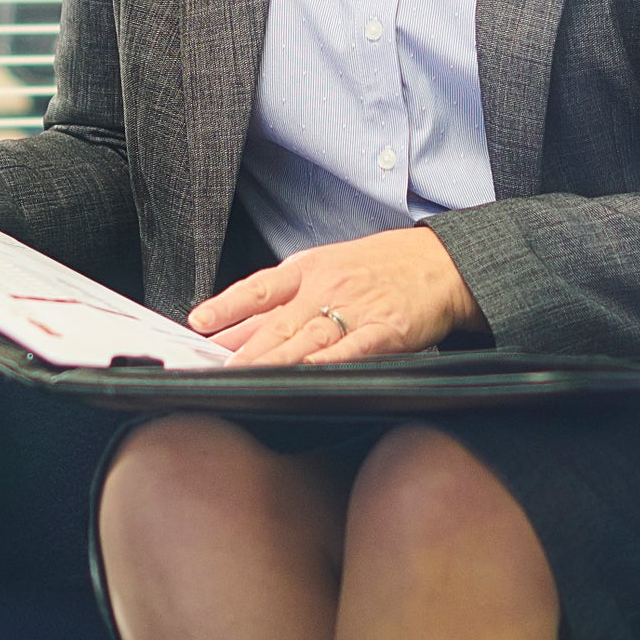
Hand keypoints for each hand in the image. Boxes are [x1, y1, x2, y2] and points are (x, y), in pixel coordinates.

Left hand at [191, 225, 481, 364]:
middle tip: (215, 367)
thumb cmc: (379, 267)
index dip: (228, 305)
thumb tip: (226, 330)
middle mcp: (329, 288)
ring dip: (276, 360)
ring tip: (248, 376)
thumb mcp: (325, 269)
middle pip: (280, 322)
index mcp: (309, 269)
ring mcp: (358, 309)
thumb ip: (278, 301)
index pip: (260, 288)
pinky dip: (331, 362)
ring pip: (309, 339)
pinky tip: (310, 373)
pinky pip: (356, 349)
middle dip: (245, 348)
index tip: (199, 321)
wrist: (440, 263)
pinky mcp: (388, 330)